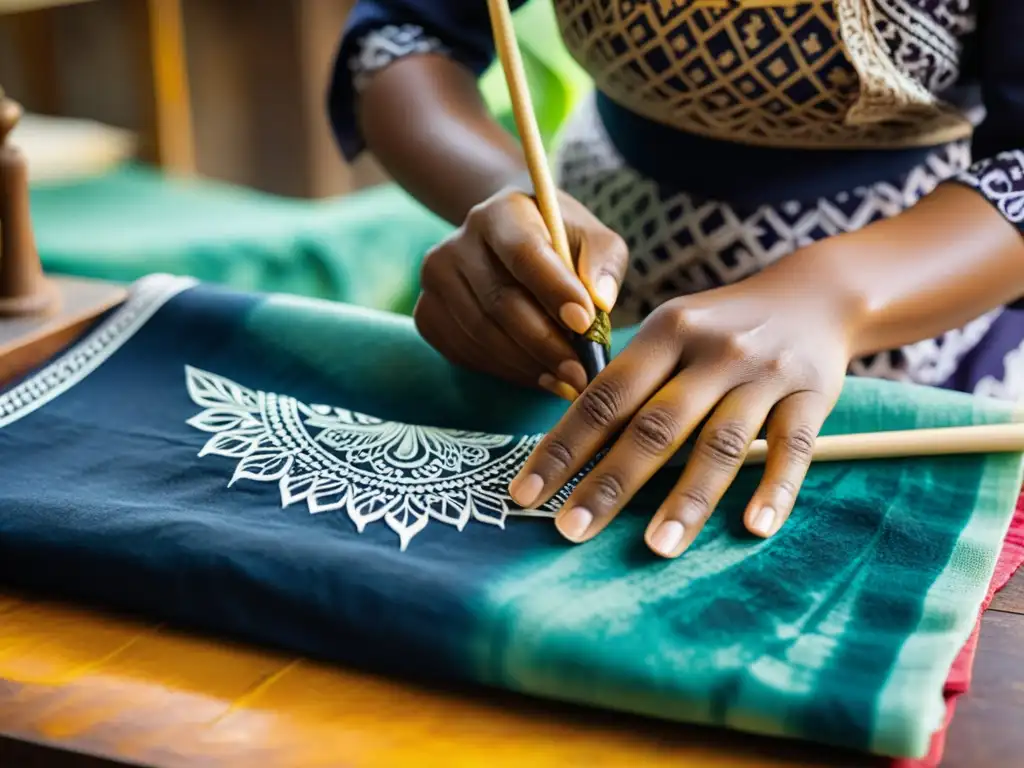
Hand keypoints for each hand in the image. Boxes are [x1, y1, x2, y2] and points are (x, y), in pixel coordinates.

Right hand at [414, 187, 627, 398]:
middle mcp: (458, 242)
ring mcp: (436, 278)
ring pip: (481, 333)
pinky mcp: (427, 313)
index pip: (524, 253)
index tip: (586, 324)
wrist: (508, 244)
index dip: (554, 290)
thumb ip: (603, 263)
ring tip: (566, 381)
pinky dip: (504, 370)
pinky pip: (464, 351)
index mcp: (501, 213)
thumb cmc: (560, 243)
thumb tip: (600, 303)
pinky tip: (536, 375)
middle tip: (581, 372)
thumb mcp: (592, 240)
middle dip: (546, 343)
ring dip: (527, 364)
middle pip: (500, 302)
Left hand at [507, 264, 858, 556]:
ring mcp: (764, 374)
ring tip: (657, 548)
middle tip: (570, 530)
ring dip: (687, 499)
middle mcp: (712, 350)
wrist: (814, 297)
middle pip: (654, 426)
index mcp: (666, 331)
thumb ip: (631, 379)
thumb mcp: (672, 330)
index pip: (604, 397)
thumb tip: (572, 444)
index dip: (563, 447)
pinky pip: (793, 449)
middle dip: (608, 483)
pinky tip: (754, 528)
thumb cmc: (721, 326)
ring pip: (720, 444)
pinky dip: (775, 489)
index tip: (526, 494)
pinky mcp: (812, 397)